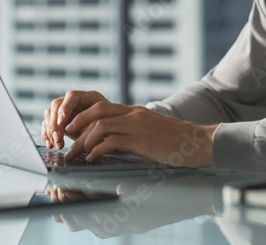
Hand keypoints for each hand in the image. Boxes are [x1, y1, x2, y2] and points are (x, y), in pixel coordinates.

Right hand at [41, 90, 108, 148]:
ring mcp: (65, 111)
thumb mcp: (104, 125)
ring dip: (50, 130)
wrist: (110, 133)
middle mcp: (74, 102)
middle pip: (56, 105)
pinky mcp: (60, 122)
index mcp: (87, 97)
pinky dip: (46, 135)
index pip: (72, 97)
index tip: (61, 122)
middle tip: (58, 139)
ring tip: (56, 144)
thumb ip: (91, 125)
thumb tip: (76, 131)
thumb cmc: (110, 127)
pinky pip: (47, 125)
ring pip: (49, 114)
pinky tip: (50, 144)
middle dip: (55, 123)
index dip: (65, 108)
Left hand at [64, 103, 215, 167]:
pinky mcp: (141, 140)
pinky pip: (111, 142)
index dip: (83, 116)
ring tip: (75, 155)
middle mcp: (133, 114)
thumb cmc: (176, 142)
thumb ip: (133, 135)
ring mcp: (137, 125)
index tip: (72, 129)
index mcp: (134, 112)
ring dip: (83, 141)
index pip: (101, 107)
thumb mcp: (151, 133)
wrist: (199, 142)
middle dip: (77, 125)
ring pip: (100, 126)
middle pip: (96, 112)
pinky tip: (93, 160)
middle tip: (66, 138)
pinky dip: (97, 150)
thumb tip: (112, 146)